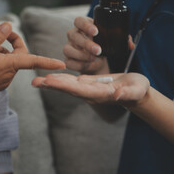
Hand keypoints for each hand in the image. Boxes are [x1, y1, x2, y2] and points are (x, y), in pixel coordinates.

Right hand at [0, 22, 65, 108]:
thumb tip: (9, 26)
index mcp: (9, 65)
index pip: (33, 61)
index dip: (48, 61)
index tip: (62, 64)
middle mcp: (10, 75)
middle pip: (20, 55)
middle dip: (12, 44)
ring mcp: (5, 81)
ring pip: (11, 61)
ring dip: (2, 53)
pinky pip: (5, 69)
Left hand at [32, 72, 149, 106]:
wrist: (136, 92)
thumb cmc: (137, 90)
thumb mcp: (136, 90)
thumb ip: (127, 93)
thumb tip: (117, 95)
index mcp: (99, 94)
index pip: (78, 90)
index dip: (64, 86)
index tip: (51, 82)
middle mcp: (90, 93)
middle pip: (68, 89)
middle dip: (52, 85)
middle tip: (35, 82)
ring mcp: (87, 89)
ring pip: (67, 85)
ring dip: (52, 83)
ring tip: (36, 81)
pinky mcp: (88, 83)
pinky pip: (70, 82)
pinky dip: (59, 79)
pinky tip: (48, 78)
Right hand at [64, 16, 133, 73]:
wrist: (98, 62)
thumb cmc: (103, 46)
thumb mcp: (112, 40)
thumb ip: (122, 39)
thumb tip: (131, 44)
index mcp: (84, 26)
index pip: (79, 21)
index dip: (85, 25)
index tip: (95, 31)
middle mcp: (74, 35)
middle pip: (73, 35)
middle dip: (86, 43)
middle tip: (98, 50)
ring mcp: (69, 47)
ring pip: (67, 49)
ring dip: (81, 55)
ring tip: (93, 59)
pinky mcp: (68, 59)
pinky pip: (68, 62)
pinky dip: (79, 65)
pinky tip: (89, 65)